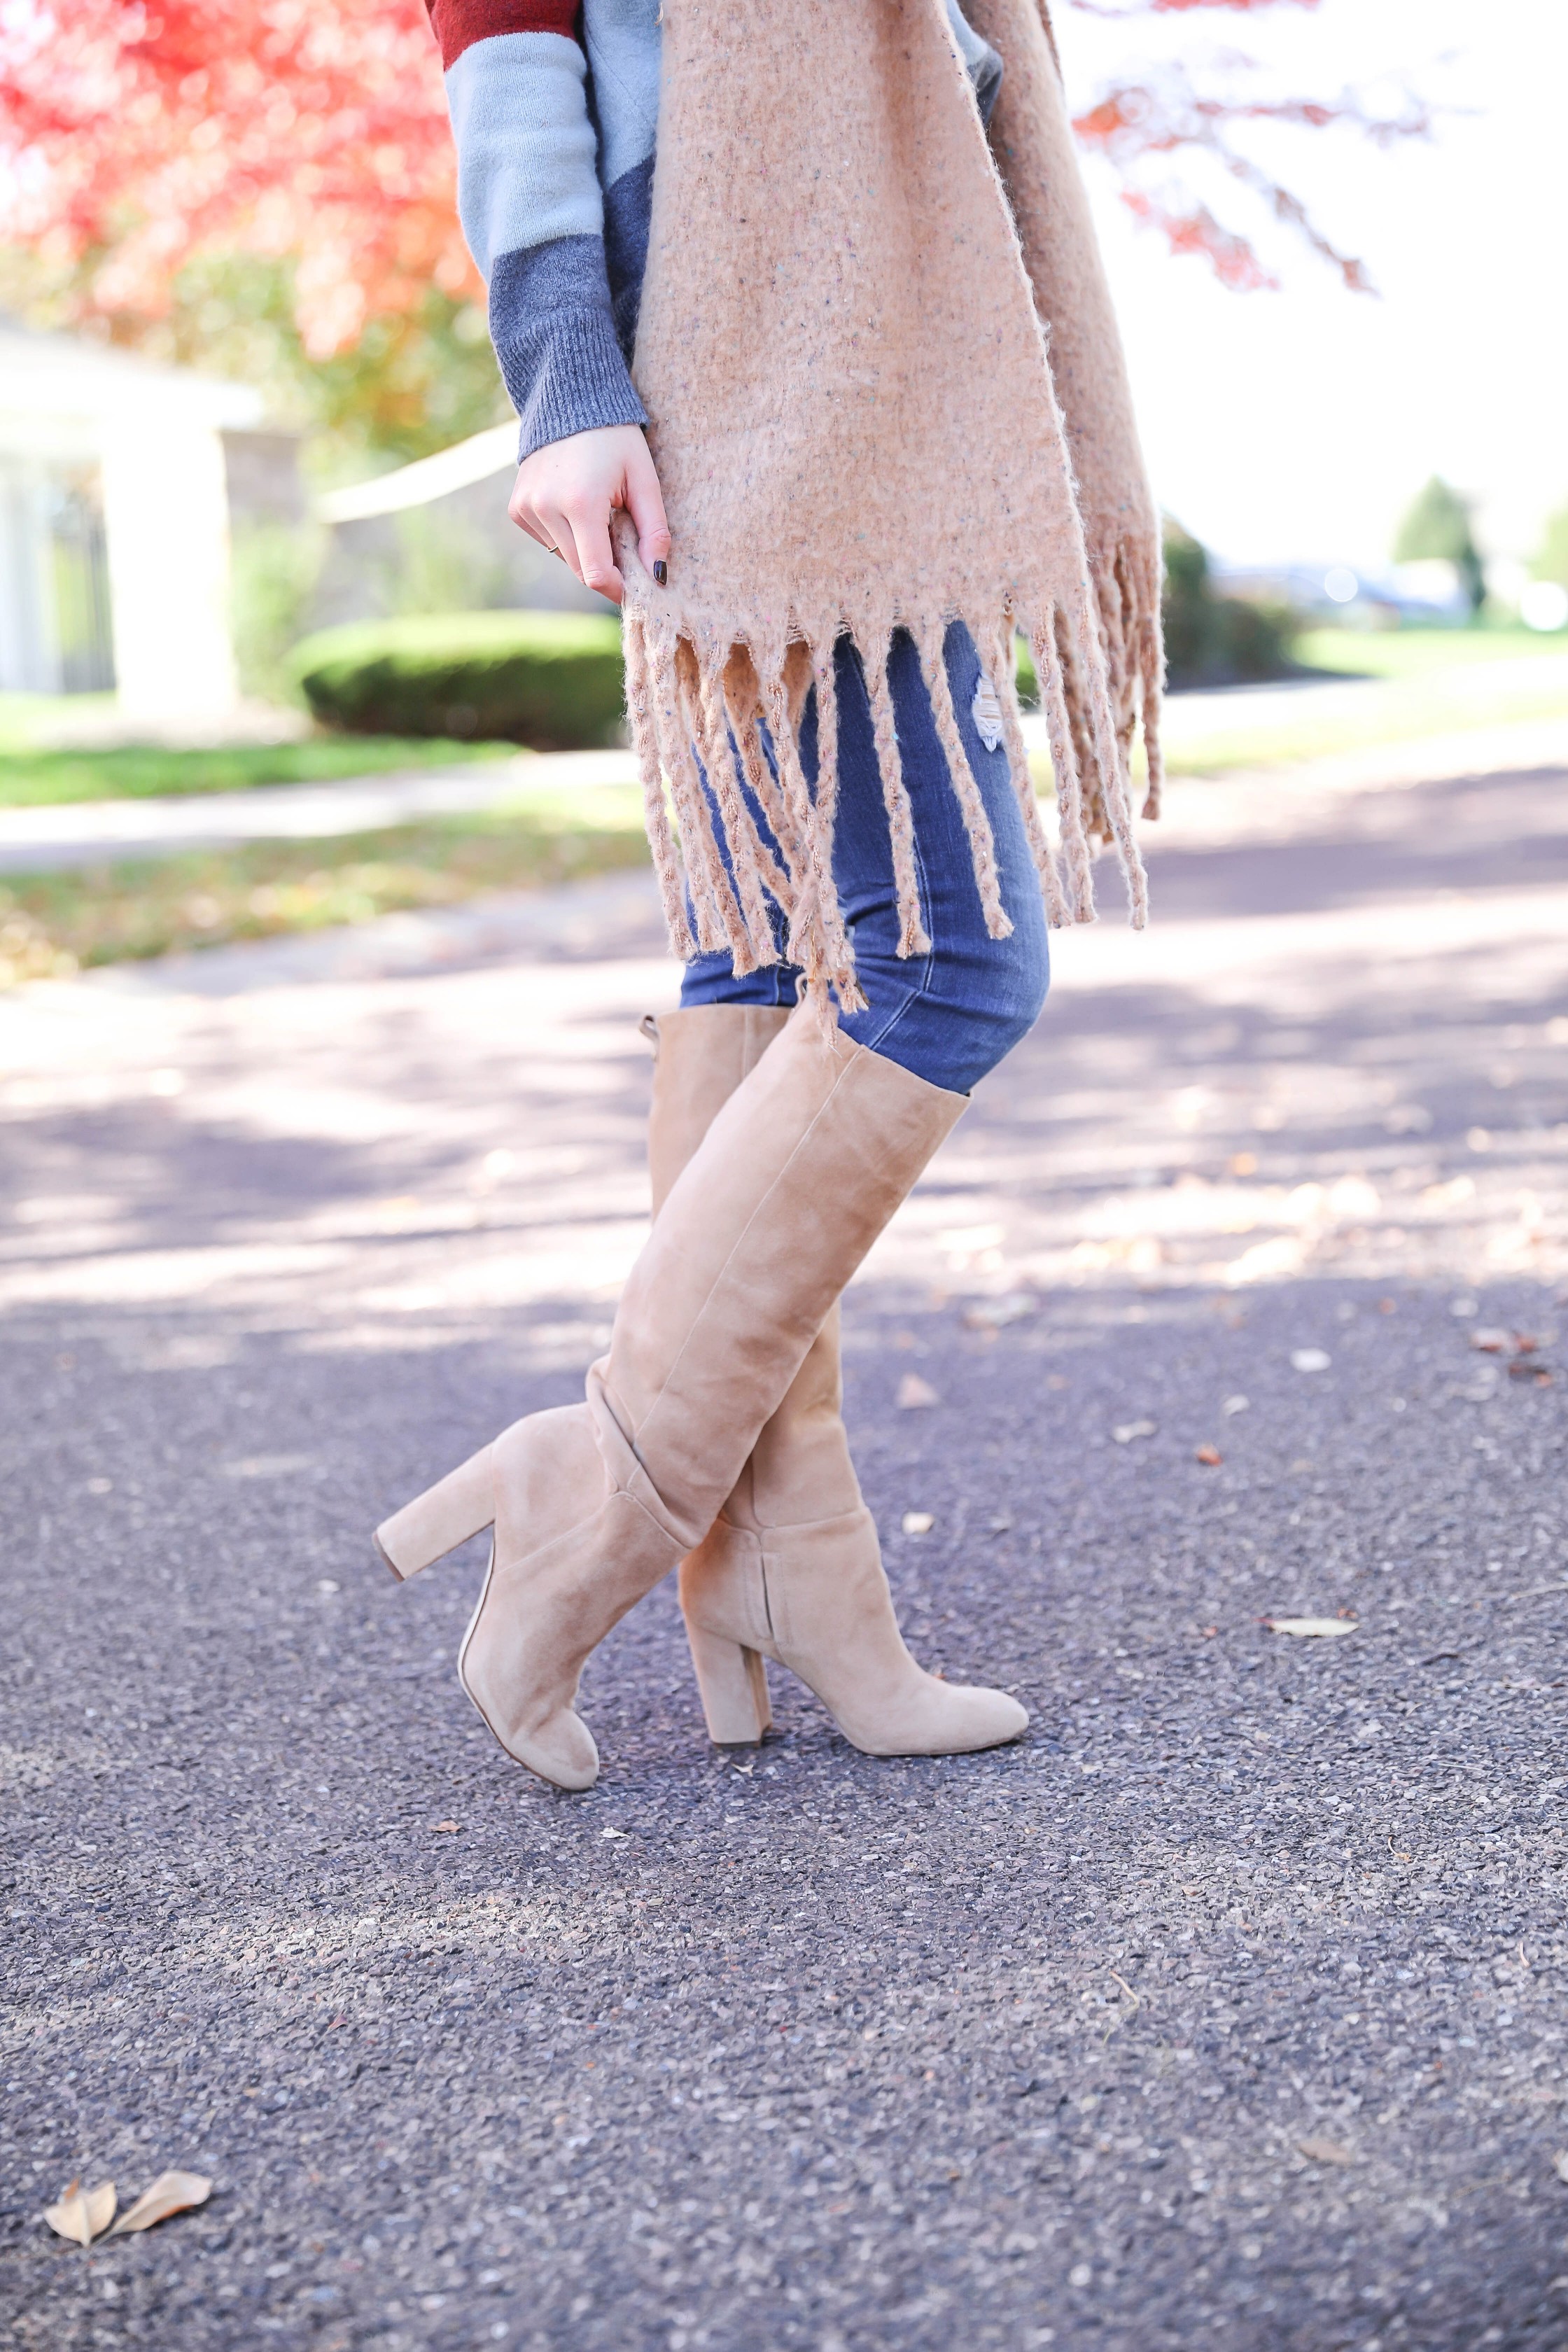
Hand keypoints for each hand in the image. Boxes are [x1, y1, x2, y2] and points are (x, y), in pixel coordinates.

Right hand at [508, 424, 668, 606]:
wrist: (570, 399)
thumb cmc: (615, 439)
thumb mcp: (644, 479)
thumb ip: (654, 531)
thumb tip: (658, 576)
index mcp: (581, 503)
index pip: (596, 574)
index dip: (617, 588)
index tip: (635, 584)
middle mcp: (546, 508)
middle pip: (580, 570)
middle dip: (605, 568)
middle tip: (624, 542)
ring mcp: (527, 508)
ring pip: (565, 559)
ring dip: (586, 550)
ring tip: (599, 515)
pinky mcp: (517, 508)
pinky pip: (548, 542)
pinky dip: (567, 536)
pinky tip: (575, 506)